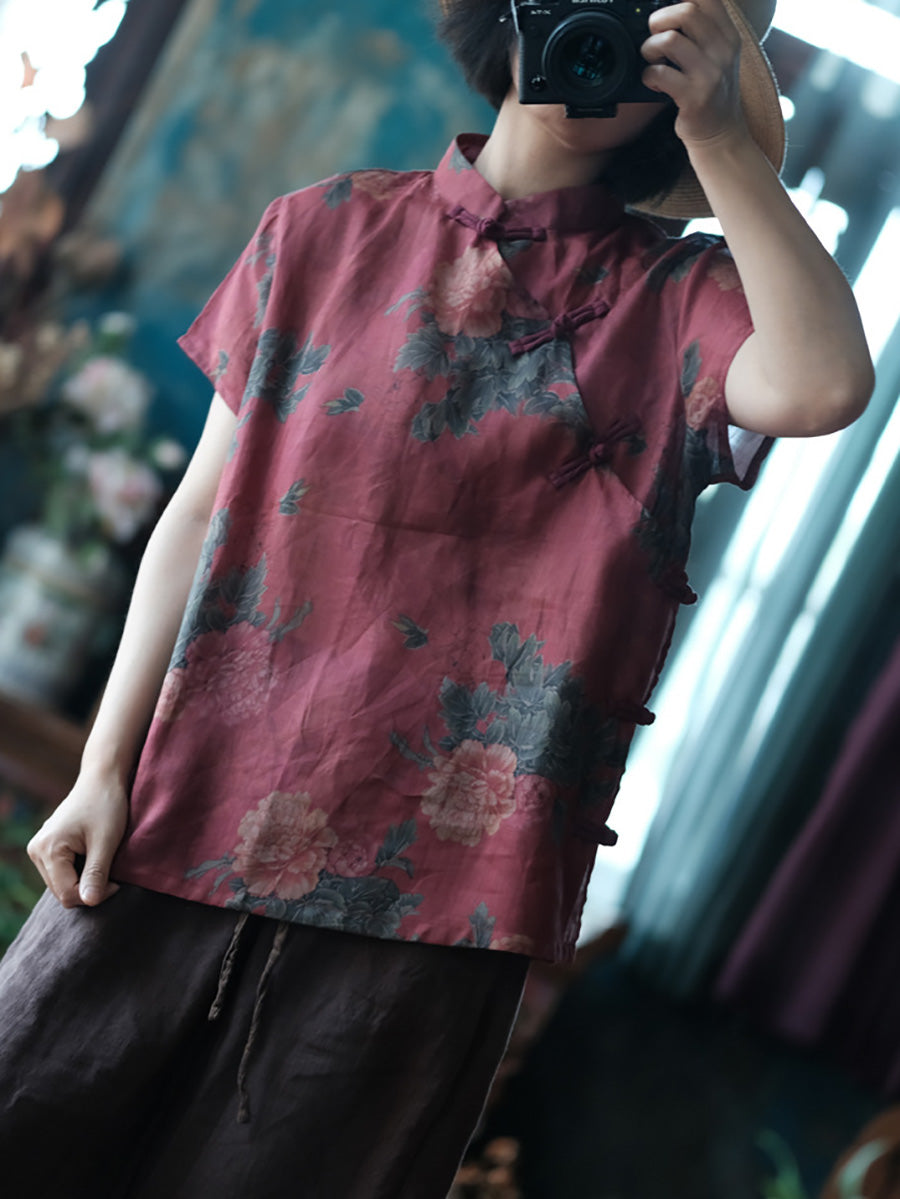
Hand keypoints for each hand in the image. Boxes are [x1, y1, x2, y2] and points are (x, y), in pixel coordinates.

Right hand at [27, 770, 128, 907]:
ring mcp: (39, 848)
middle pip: (62, 892)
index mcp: (47, 849)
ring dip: (83, 879)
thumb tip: (89, 902)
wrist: (102, 780)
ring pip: (61, 884)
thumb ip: (96, 873)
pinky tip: (91, 855)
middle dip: (87, 887)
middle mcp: (36, 850)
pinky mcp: (46, 847)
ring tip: (100, 859)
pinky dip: (78, 871)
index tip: (116, 881)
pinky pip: (61, 872)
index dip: (95, 894)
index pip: (67, 894)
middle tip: (110, 870)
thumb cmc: (106, 806)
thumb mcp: (106, 842)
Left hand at [641, 0, 748, 149]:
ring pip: (669, 40)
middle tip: (654, 35)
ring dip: (649, 48)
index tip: (664, 7)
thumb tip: (670, 8)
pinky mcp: (694, 97)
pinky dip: (648, 75)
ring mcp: (709, 74)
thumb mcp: (717, 55)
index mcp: (728, 35)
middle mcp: (723, 50)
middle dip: (660, 18)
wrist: (721, 135)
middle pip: (687, 11)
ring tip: (652, 60)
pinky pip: (659, 73)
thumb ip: (701, 31)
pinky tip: (654, 82)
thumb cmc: (711, 93)